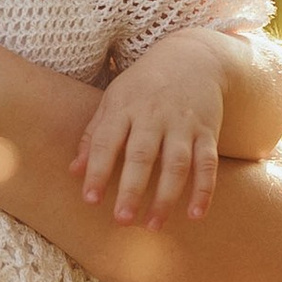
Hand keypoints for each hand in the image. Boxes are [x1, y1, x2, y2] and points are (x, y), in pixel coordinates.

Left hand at [79, 33, 226, 229]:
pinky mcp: (207, 132)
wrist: (193, 56)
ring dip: (166, 197)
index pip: (107, 142)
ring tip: (153, 225)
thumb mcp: (113, 100)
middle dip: (132, 189)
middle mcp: (154, 116)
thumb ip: (94, 135)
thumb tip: (73, 172)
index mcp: (124, 108)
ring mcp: (183, 124)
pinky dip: (204, 190)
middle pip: (142, 156)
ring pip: (176, 164)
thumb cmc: (144, 85)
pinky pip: (208, 164)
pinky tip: (195, 215)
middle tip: (122, 220)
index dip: (98, 171)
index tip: (90, 200)